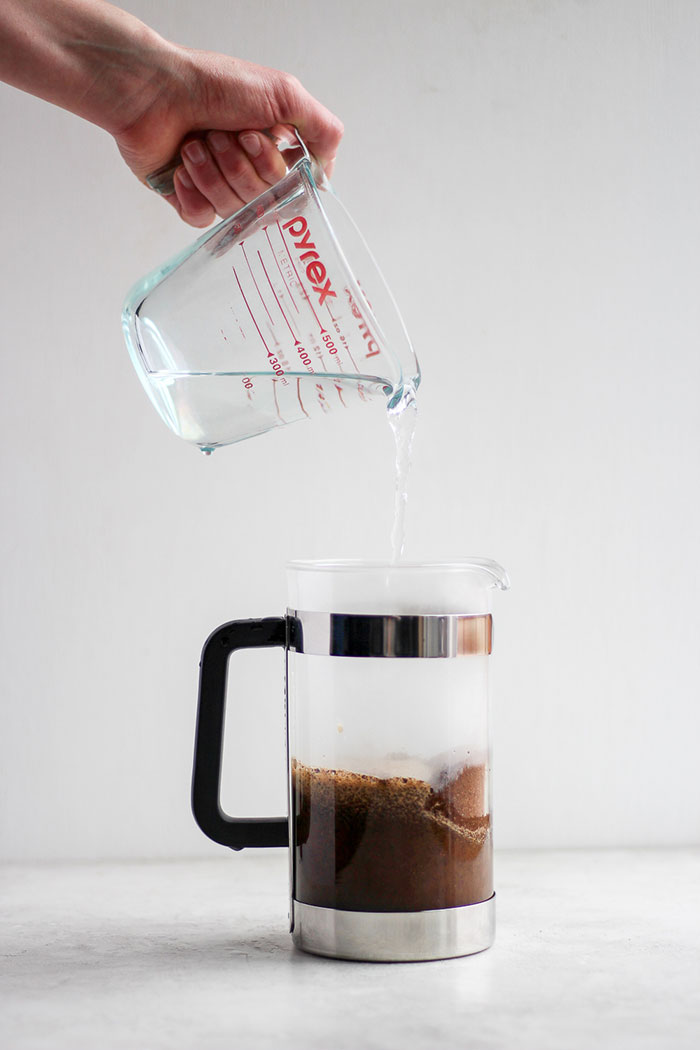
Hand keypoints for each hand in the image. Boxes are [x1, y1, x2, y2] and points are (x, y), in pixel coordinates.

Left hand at [114, 47, 343, 226]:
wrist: (153, 90)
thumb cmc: (214, 84)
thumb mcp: (283, 94)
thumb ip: (323, 129)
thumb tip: (330, 169)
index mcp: (274, 149)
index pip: (294, 189)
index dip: (275, 170)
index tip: (259, 139)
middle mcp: (249, 170)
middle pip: (262, 201)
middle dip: (240, 165)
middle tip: (223, 134)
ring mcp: (218, 187)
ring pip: (232, 209)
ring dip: (213, 171)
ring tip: (198, 142)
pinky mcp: (189, 199)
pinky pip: (203, 219)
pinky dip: (191, 191)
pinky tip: (181, 164)